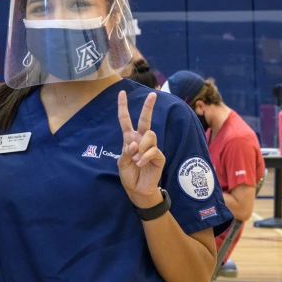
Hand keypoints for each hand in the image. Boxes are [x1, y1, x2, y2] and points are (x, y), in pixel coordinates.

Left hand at [117, 91, 165, 208]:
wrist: (137, 189)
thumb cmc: (128, 174)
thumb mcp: (121, 162)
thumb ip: (126, 152)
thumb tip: (134, 143)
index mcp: (129, 138)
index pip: (125, 120)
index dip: (123, 107)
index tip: (121, 93)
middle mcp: (141, 140)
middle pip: (145, 120)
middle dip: (148, 107)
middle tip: (153, 94)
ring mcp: (151, 147)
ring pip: (149, 135)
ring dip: (141, 147)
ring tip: (136, 159)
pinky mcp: (159, 156)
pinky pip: (153, 150)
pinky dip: (145, 156)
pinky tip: (141, 163)